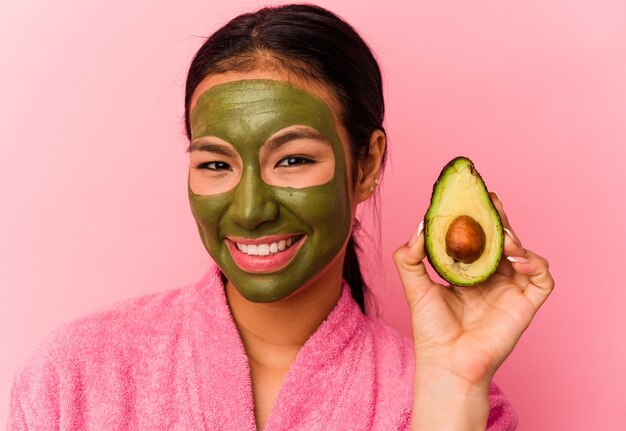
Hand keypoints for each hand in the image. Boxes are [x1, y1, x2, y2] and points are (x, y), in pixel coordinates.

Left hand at [393, 192, 554, 387]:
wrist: (446, 362)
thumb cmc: (431, 328)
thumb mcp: (414, 285)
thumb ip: (409, 256)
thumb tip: (419, 225)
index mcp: (469, 272)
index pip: (478, 238)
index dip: (477, 217)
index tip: (472, 196)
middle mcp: (492, 278)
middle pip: (502, 240)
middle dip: (498, 219)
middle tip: (491, 200)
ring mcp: (510, 290)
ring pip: (524, 254)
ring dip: (516, 240)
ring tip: (503, 237)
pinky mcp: (525, 304)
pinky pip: (542, 278)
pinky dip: (536, 263)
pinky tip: (519, 258)